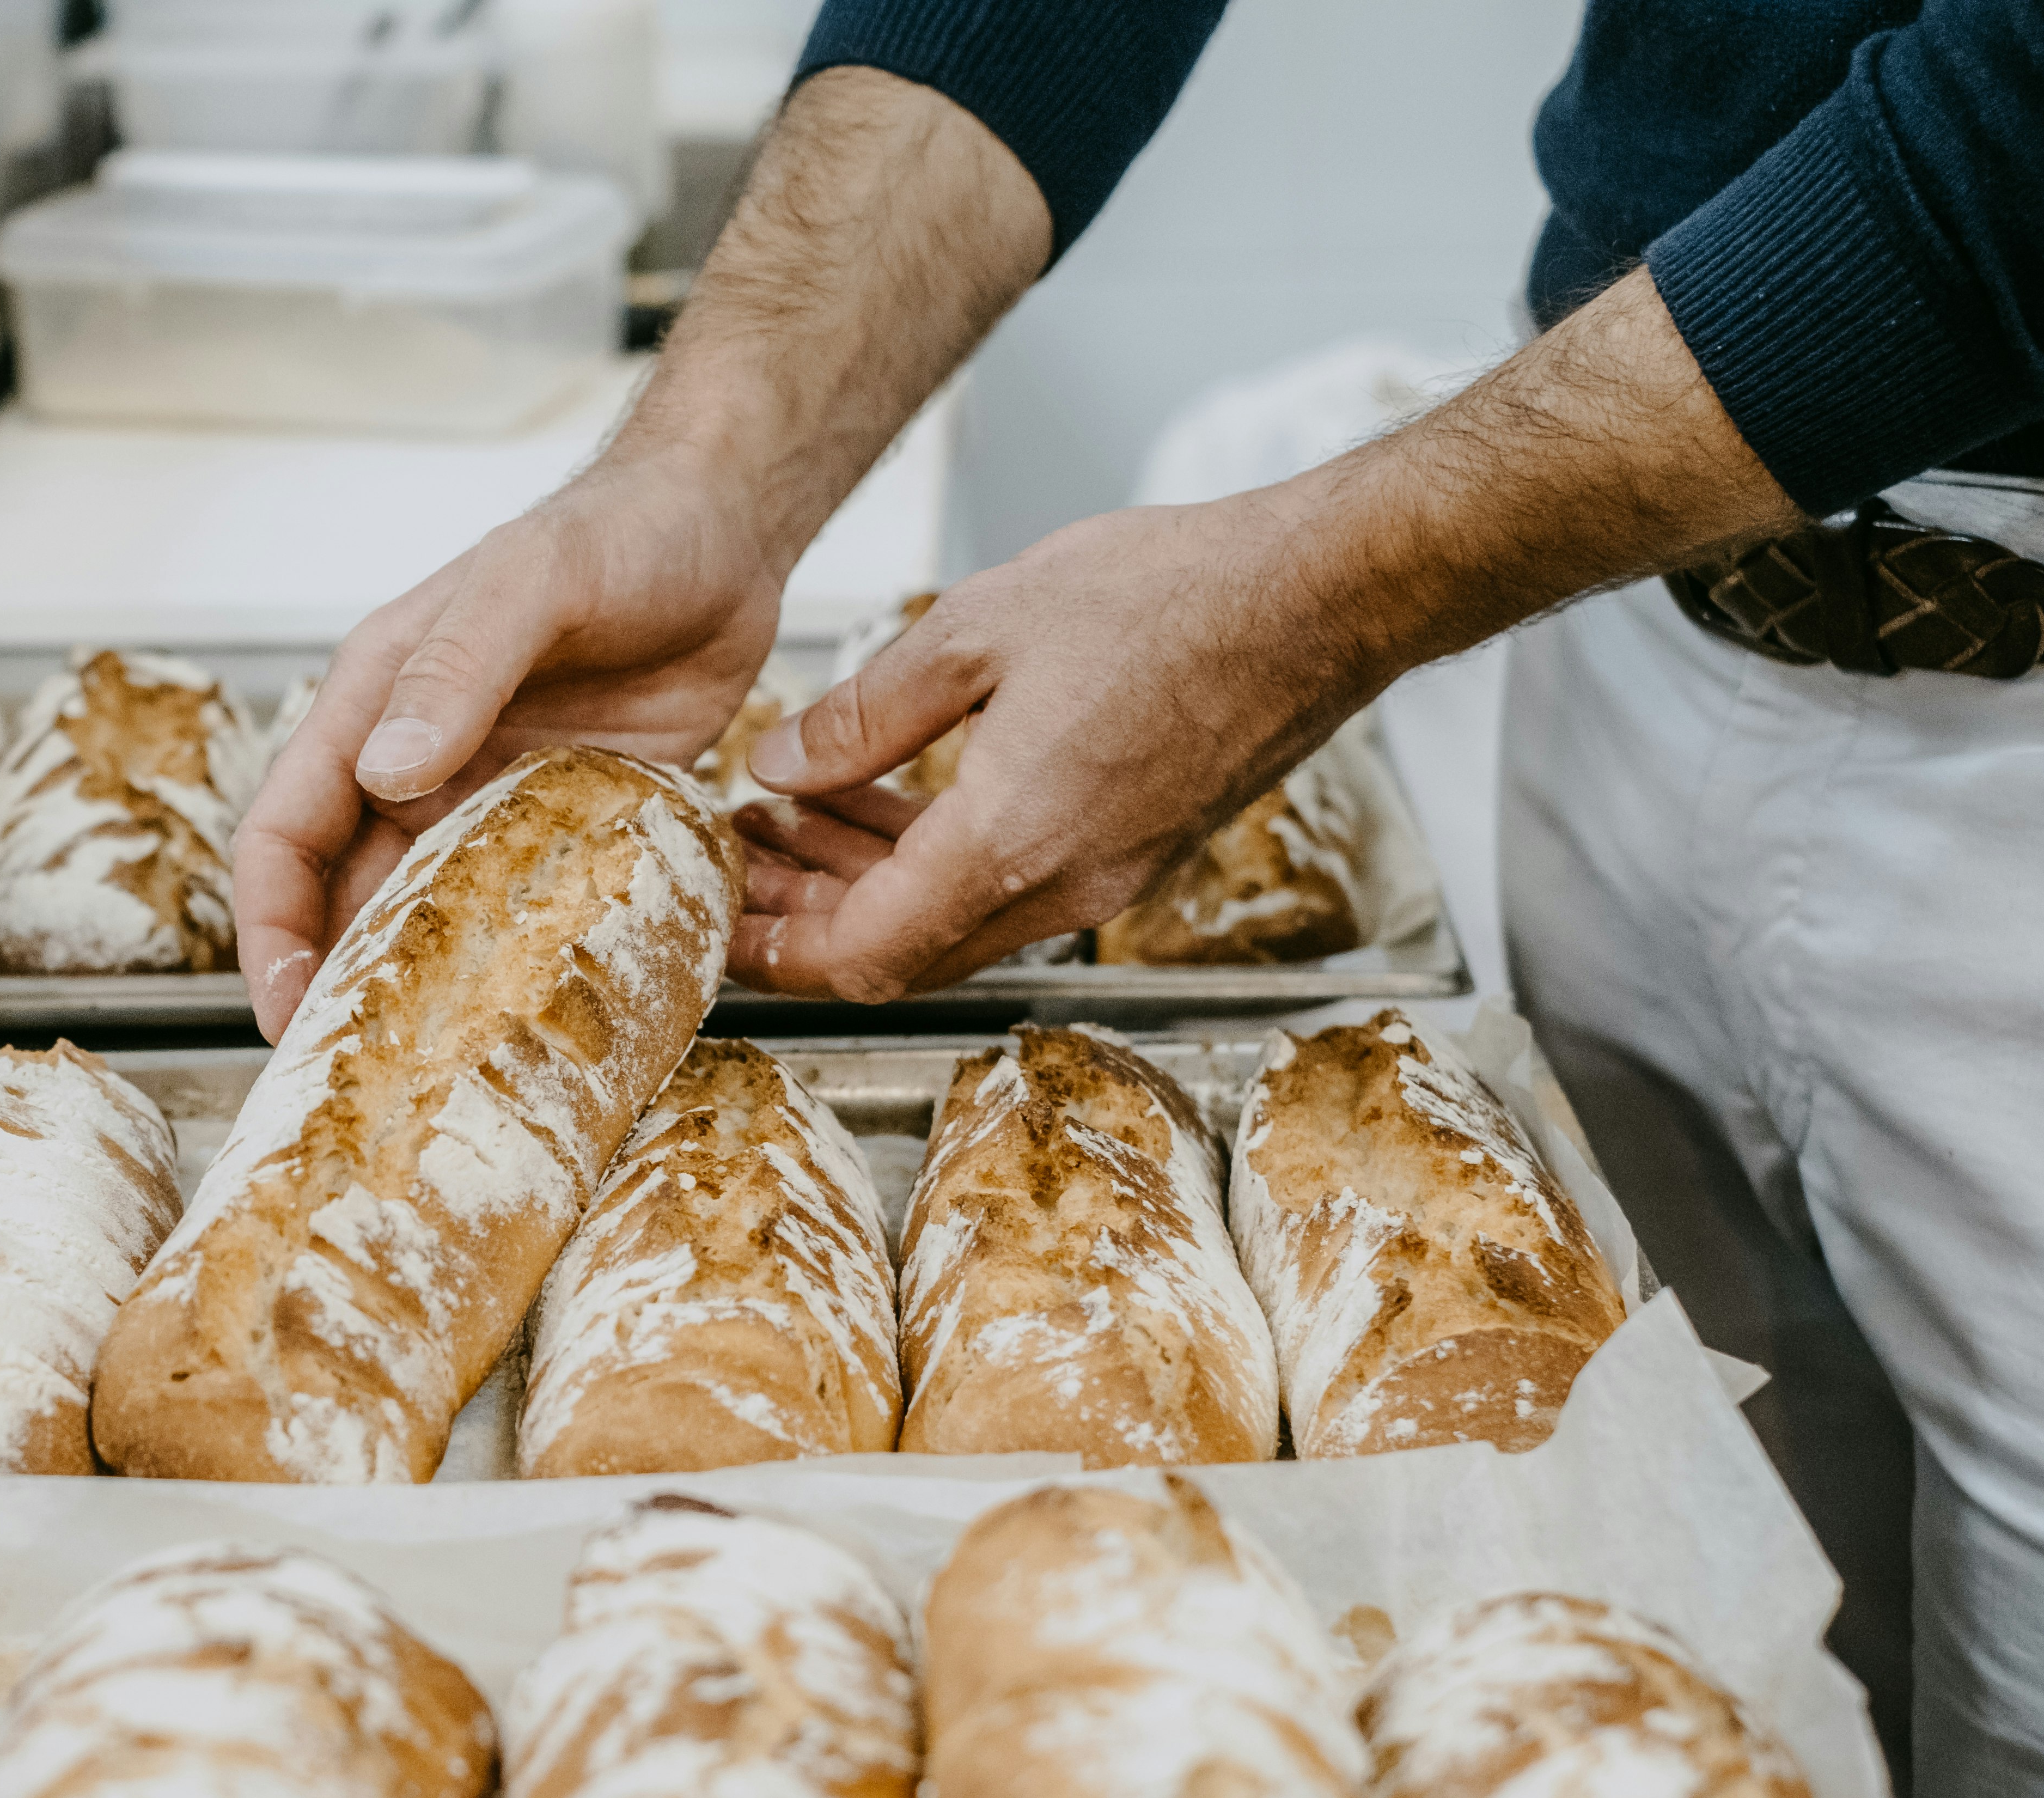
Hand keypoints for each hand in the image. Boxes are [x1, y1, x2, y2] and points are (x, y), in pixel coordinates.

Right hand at [232, 457, 785, 1035]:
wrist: (724, 534)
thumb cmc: (616, 532)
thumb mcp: (531, 583)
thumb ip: (457, 669)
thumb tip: (383, 768)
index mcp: (372, 705)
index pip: (284, 833)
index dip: (269, 929)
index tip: (281, 1014)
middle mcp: (416, 763)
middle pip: (344, 898)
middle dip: (338, 990)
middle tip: (357, 1081)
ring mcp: (489, 800)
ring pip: (429, 921)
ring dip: (425, 993)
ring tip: (436, 1077)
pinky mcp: (565, 825)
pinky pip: (521, 915)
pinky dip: (515, 970)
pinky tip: (530, 1024)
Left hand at [729, 487, 1371, 998]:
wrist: (1320, 596)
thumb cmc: (1170, 594)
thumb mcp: (980, 627)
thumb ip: (865, 712)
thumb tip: (777, 764)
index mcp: (1011, 841)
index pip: (864, 956)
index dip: (780, 956)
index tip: (723, 928)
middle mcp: (1060, 885)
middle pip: (899, 955)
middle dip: (803, 920)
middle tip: (738, 863)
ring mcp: (1102, 877)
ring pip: (947, 922)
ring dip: (860, 886)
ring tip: (787, 819)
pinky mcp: (1129, 851)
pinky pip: (1001, 886)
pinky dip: (927, 861)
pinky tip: (878, 802)